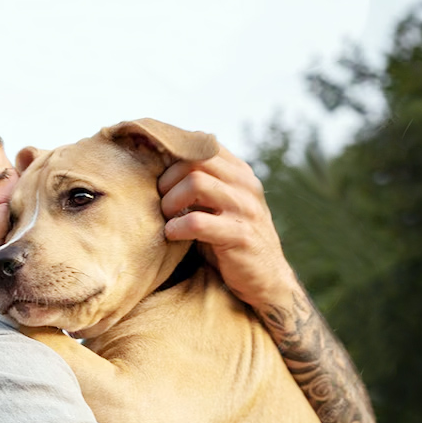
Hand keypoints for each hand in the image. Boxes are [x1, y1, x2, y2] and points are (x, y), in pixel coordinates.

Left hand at [158, 146, 297, 309]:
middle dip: (167, 180)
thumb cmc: (230, 241)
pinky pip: (197, 222)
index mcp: (239, 172)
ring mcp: (245, 209)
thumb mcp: (218, 206)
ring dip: (171, 202)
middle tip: (161, 203)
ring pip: (196, 183)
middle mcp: (245, 184)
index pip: (202, 143)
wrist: (265, 279)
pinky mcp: (240, 235)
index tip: (156, 175)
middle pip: (194, 159)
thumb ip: (201, 185)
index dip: (173, 155)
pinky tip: (172, 235)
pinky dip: (176, 228)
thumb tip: (159, 167)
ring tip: (167, 218)